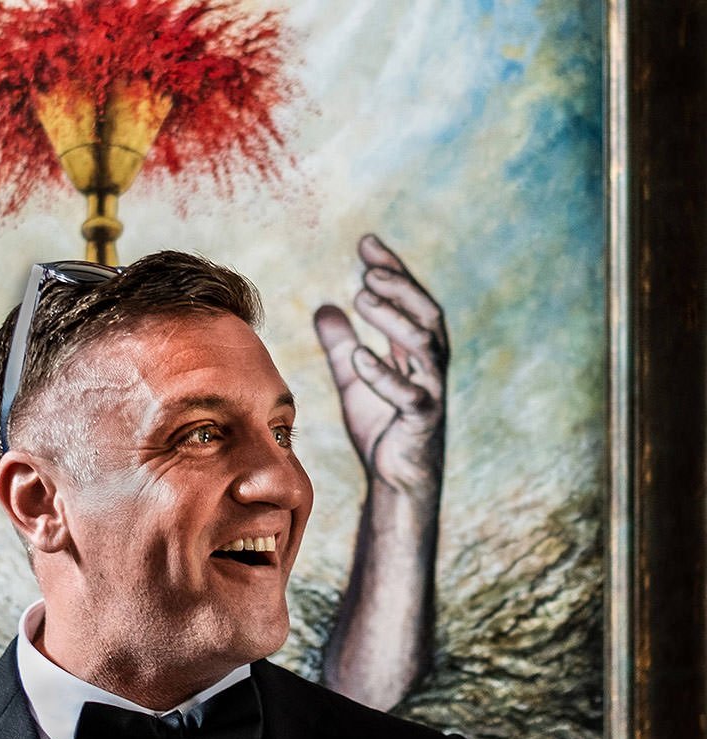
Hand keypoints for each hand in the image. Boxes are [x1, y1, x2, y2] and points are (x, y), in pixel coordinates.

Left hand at [313, 234, 447, 496]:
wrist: (396, 480)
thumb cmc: (382, 427)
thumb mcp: (354, 378)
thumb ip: (341, 344)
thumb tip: (324, 307)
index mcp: (416, 352)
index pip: (410, 300)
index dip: (392, 270)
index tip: (367, 243)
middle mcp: (429, 366)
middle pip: (427, 315)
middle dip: (401, 288)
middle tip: (368, 271)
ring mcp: (429, 392)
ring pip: (425, 347)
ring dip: (394, 319)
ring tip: (362, 297)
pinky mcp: (420, 421)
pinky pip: (408, 394)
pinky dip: (384, 374)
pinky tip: (358, 355)